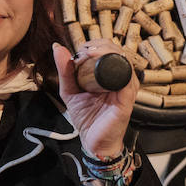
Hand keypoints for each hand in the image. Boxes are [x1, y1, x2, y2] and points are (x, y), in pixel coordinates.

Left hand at [53, 40, 136, 160]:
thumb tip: (57, 47)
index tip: (80, 49)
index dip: (95, 44)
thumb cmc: (87, 117)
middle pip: (117, 50)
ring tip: (89, 53)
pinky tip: (100, 66)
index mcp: (110, 75)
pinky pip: (127, 78)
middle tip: (84, 50)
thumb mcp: (70, 90)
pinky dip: (115, 68)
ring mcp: (127, 88)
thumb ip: (65, 70)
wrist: (93, 142)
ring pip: (123, 60)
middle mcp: (122, 79)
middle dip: (100, 45)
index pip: (109, 49)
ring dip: (107, 51)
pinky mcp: (127, 99)